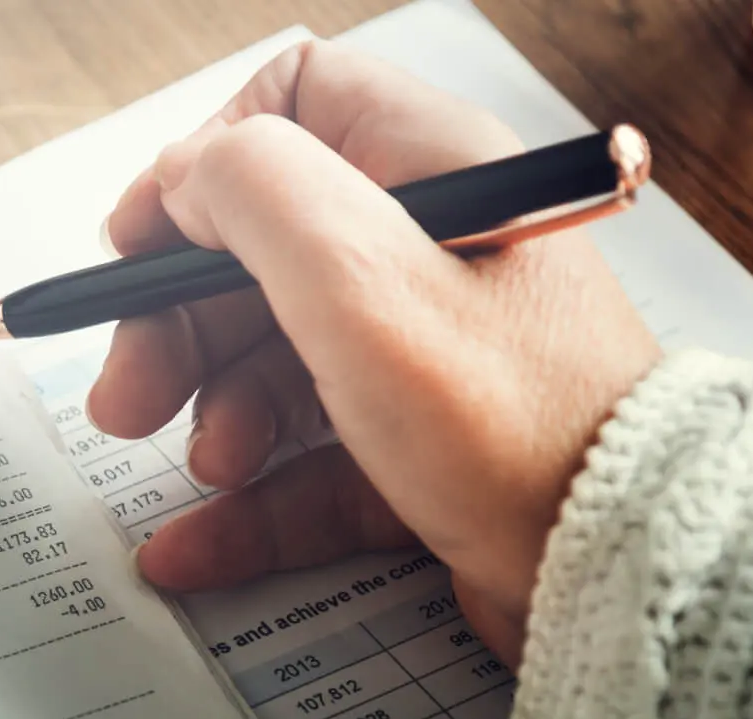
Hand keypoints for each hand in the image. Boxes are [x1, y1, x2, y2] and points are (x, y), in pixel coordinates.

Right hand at [88, 42, 661, 663]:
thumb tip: (185, 174)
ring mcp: (430, 357)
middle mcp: (433, 253)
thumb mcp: (363, 280)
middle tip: (126, 398)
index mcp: (433, 173)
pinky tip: (190, 550)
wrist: (626, 574)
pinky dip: (248, 506)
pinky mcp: (426, 452)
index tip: (138, 248)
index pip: (292, 109)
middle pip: (260, 254)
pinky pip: (311, 465)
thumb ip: (256, 194)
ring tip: (203, 468)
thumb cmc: (513, 422)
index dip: (198, 172)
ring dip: (213, 415)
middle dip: (177, 324)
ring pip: (278, 363)